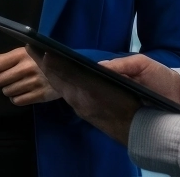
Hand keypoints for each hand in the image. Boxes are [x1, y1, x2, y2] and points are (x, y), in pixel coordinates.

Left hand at [0, 47, 59, 105]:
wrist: (67, 71)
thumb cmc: (40, 59)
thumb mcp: (23, 54)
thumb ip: (1, 58)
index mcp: (21, 54)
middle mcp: (26, 68)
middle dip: (0, 80)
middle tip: (9, 77)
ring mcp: (34, 82)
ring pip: (7, 92)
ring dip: (9, 89)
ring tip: (19, 83)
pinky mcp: (40, 95)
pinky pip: (17, 101)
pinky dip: (17, 98)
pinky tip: (23, 91)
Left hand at [31, 49, 179, 144]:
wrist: (146, 131)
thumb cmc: (144, 100)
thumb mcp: (135, 79)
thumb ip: (116, 69)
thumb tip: (99, 66)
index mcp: (92, 91)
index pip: (65, 72)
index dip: (51, 60)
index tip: (39, 48)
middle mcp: (83, 101)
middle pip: (58, 81)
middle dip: (45, 65)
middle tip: (33, 49)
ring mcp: (83, 109)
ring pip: (62, 89)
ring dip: (51, 74)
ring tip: (43, 59)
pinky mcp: (86, 113)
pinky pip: (68, 95)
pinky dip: (61, 83)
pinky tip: (60, 77)